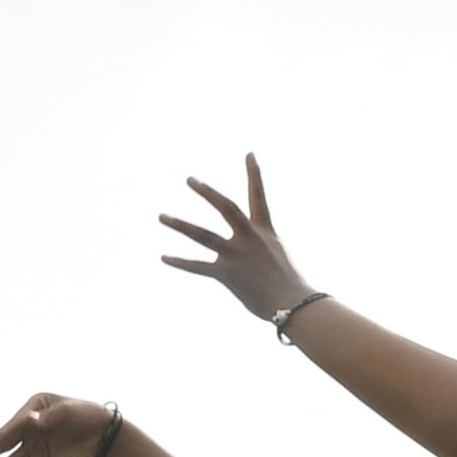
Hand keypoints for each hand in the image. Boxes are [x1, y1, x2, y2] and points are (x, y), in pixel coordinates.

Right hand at [0, 394, 121, 456]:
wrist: (103, 433)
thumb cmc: (85, 414)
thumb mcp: (66, 411)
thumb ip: (46, 418)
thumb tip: (29, 421)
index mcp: (32, 409)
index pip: (14, 424)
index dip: (3, 434)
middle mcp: (28, 428)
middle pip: (4, 445)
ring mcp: (34, 446)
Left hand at [156, 156, 314, 320]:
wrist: (295, 302)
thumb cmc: (289, 284)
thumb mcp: (277, 256)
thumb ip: (260, 247)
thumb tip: (248, 253)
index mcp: (265, 231)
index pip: (259, 196)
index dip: (254, 174)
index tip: (249, 153)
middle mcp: (249, 238)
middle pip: (225, 206)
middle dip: (206, 192)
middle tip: (189, 179)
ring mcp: (237, 254)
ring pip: (202, 234)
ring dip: (180, 224)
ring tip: (161, 216)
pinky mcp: (227, 274)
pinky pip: (197, 267)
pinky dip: (180, 262)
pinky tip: (164, 257)